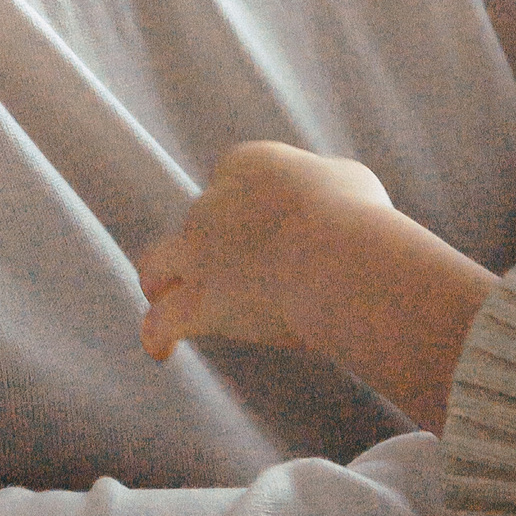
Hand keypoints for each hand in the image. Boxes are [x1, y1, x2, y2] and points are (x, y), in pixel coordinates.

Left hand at [138, 142, 395, 361]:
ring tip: (162, 295)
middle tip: (234, 271)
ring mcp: (197, 252)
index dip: (241, 203)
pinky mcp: (198, 300)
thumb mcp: (350, 181)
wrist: (338, 255)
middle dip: (212, 247)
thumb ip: (326, 186)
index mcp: (248, 164)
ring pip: (157, 264)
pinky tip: (162, 351)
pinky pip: (162, 322)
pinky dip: (158, 336)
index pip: (228, 176)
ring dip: (159, 280)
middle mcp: (212, 201)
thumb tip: (330, 200)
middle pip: (198, 223)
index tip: (260, 225)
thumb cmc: (358, 218)